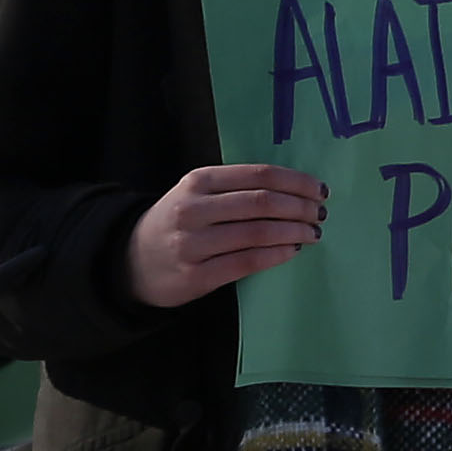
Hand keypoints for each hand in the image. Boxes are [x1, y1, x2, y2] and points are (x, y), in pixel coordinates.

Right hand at [123, 161, 328, 307]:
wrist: (130, 261)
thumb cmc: (175, 224)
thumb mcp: (195, 195)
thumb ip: (234, 189)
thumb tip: (295, 192)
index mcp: (197, 181)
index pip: (258, 175)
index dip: (295, 181)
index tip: (319, 189)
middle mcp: (193, 209)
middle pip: (262, 203)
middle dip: (300, 207)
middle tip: (320, 214)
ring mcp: (193, 244)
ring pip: (258, 233)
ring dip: (294, 232)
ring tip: (313, 233)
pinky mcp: (197, 275)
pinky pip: (247, 262)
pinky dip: (276, 255)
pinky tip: (292, 251)